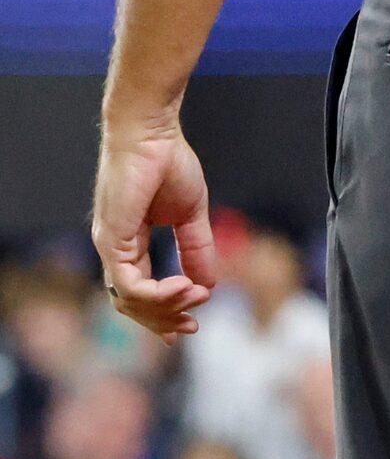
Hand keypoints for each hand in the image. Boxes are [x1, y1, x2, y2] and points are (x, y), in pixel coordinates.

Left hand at [92, 111, 217, 340]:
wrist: (153, 134)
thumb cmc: (168, 163)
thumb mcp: (192, 214)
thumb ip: (197, 248)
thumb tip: (210, 283)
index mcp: (130, 244)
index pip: (140, 291)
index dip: (164, 311)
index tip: (191, 323)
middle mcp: (115, 250)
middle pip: (132, 304)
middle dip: (164, 319)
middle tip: (194, 324)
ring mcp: (110, 247)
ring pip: (129, 301)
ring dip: (166, 307)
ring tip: (196, 298)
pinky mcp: (111, 241)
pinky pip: (130, 284)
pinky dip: (157, 293)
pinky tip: (183, 286)